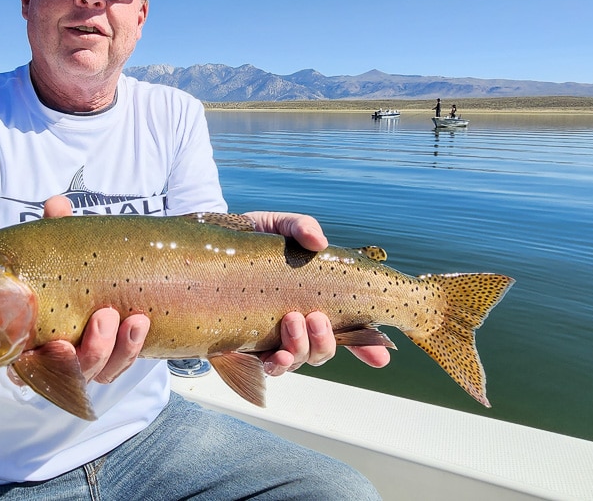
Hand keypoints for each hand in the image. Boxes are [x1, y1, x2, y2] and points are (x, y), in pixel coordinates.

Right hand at [42, 195, 149, 383]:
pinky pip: (122, 363)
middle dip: (93, 351)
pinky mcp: (113, 356)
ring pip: (102, 371)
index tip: (61, 346)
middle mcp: (56, 358)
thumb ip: (56, 229)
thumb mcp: (59, 247)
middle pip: (74, 372)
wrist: (94, 270)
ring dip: (120, 350)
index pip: (30, 366)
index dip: (46, 364)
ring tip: (134, 320)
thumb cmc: (63, 266)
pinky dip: (133, 347)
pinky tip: (142, 325)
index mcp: (31, 339)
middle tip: (105, 317)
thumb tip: (57, 204)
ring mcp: (87, 359)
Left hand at [243, 210, 392, 374]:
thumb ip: (301, 227)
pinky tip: (276, 356)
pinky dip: (277, 365)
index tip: (381, 356)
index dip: (368, 346)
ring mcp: (274, 337)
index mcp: (316, 300)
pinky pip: (267, 366)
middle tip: (314, 317)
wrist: (211, 242)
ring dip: (301, 349)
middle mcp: (299, 324)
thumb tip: (319, 242)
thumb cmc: (254, 237)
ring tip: (291, 321)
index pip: (349, 329)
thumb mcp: (280, 225)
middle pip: (323, 350)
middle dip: (326, 342)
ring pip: (299, 360)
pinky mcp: (247, 344)